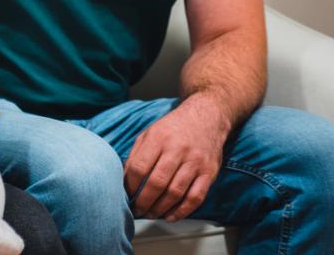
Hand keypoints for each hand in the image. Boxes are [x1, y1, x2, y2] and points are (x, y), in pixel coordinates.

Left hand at [123, 96, 229, 220]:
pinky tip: (171, 216)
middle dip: (143, 202)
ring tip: (150, 214)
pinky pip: (196, 197)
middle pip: (157, 183)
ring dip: (160, 208)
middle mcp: (177, 150)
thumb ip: (136, 154)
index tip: (126, 195)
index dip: (130, 185)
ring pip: (175, 193)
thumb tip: (124, 179)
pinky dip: (182, 211)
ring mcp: (195, 162)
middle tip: (137, 210)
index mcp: (158, 138)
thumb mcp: (149, 133)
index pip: (139, 167)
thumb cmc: (173, 128)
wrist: (207, 117)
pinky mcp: (209, 172)